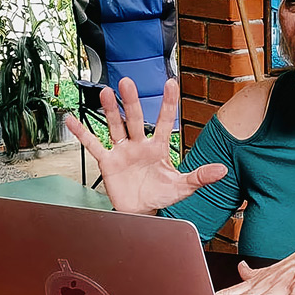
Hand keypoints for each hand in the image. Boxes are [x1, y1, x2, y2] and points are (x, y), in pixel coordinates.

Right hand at [64, 77, 226, 213]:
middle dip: (131, 102)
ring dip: (110, 111)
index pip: (165, 121)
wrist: (140, 212)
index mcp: (159, 148)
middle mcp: (140, 145)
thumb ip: (200, 177)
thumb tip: (222, 170)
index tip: (171, 83)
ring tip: (105, 93)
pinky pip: (93, 145)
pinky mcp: (107, 162)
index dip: (168, 103)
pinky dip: (82, 133)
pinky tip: (71, 120)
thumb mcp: (182, 187)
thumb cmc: (161, 195)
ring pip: (115, 126)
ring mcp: (123, 151)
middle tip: (128, 82)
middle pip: (135, 119)